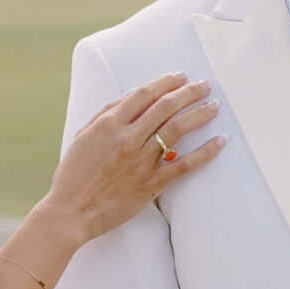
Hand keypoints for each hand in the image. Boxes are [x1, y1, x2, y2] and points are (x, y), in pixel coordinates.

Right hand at [50, 74, 225, 241]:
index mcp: (109, 124)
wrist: (70, 212)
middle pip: (166, 106)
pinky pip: (184, 164)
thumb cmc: (73, 175)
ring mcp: (141, 161)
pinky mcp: (151, 184)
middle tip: (204, 86)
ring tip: (214, 107)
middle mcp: (127, 138)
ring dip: (200, 114)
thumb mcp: (83, 136)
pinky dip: (205, 152)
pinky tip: (219, 142)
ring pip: (178, 129)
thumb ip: (106, 115)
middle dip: (189, 92)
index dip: (166, 82)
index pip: (144, 94)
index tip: (181, 76)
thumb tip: (131, 98)